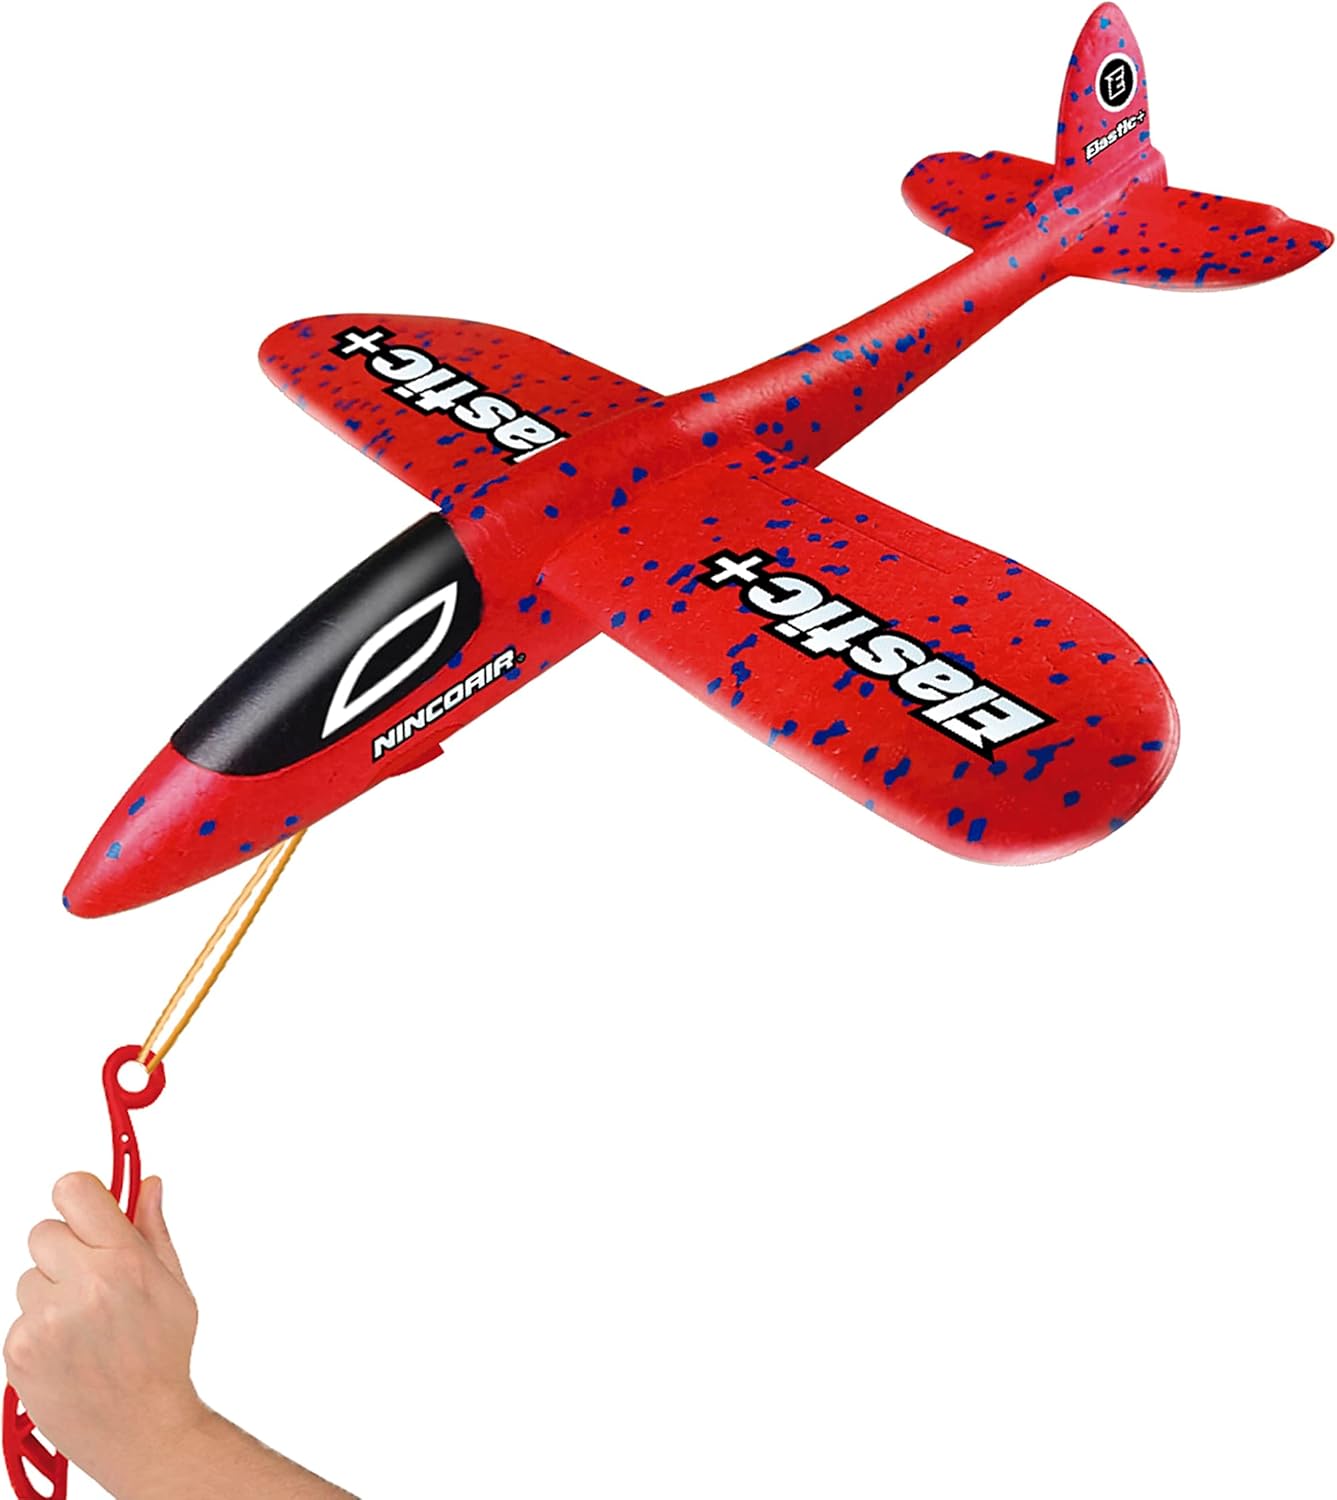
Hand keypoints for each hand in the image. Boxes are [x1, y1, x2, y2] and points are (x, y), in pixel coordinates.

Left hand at [4, 1173, 206, 1490]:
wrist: (141, 1428)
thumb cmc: (162, 1356)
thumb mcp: (174, 1285)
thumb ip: (152, 1229)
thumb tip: (147, 1184)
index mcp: (124, 1260)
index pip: (74, 1190)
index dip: (80, 1197)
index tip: (89, 1209)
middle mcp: (83, 1284)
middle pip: (44, 1231)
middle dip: (65, 1248)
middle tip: (90, 1276)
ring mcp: (46, 1319)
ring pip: (28, 1276)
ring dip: (50, 1290)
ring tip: (82, 1323)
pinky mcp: (20, 1350)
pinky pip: (19, 1316)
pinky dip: (38, 1327)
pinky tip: (67, 1348)